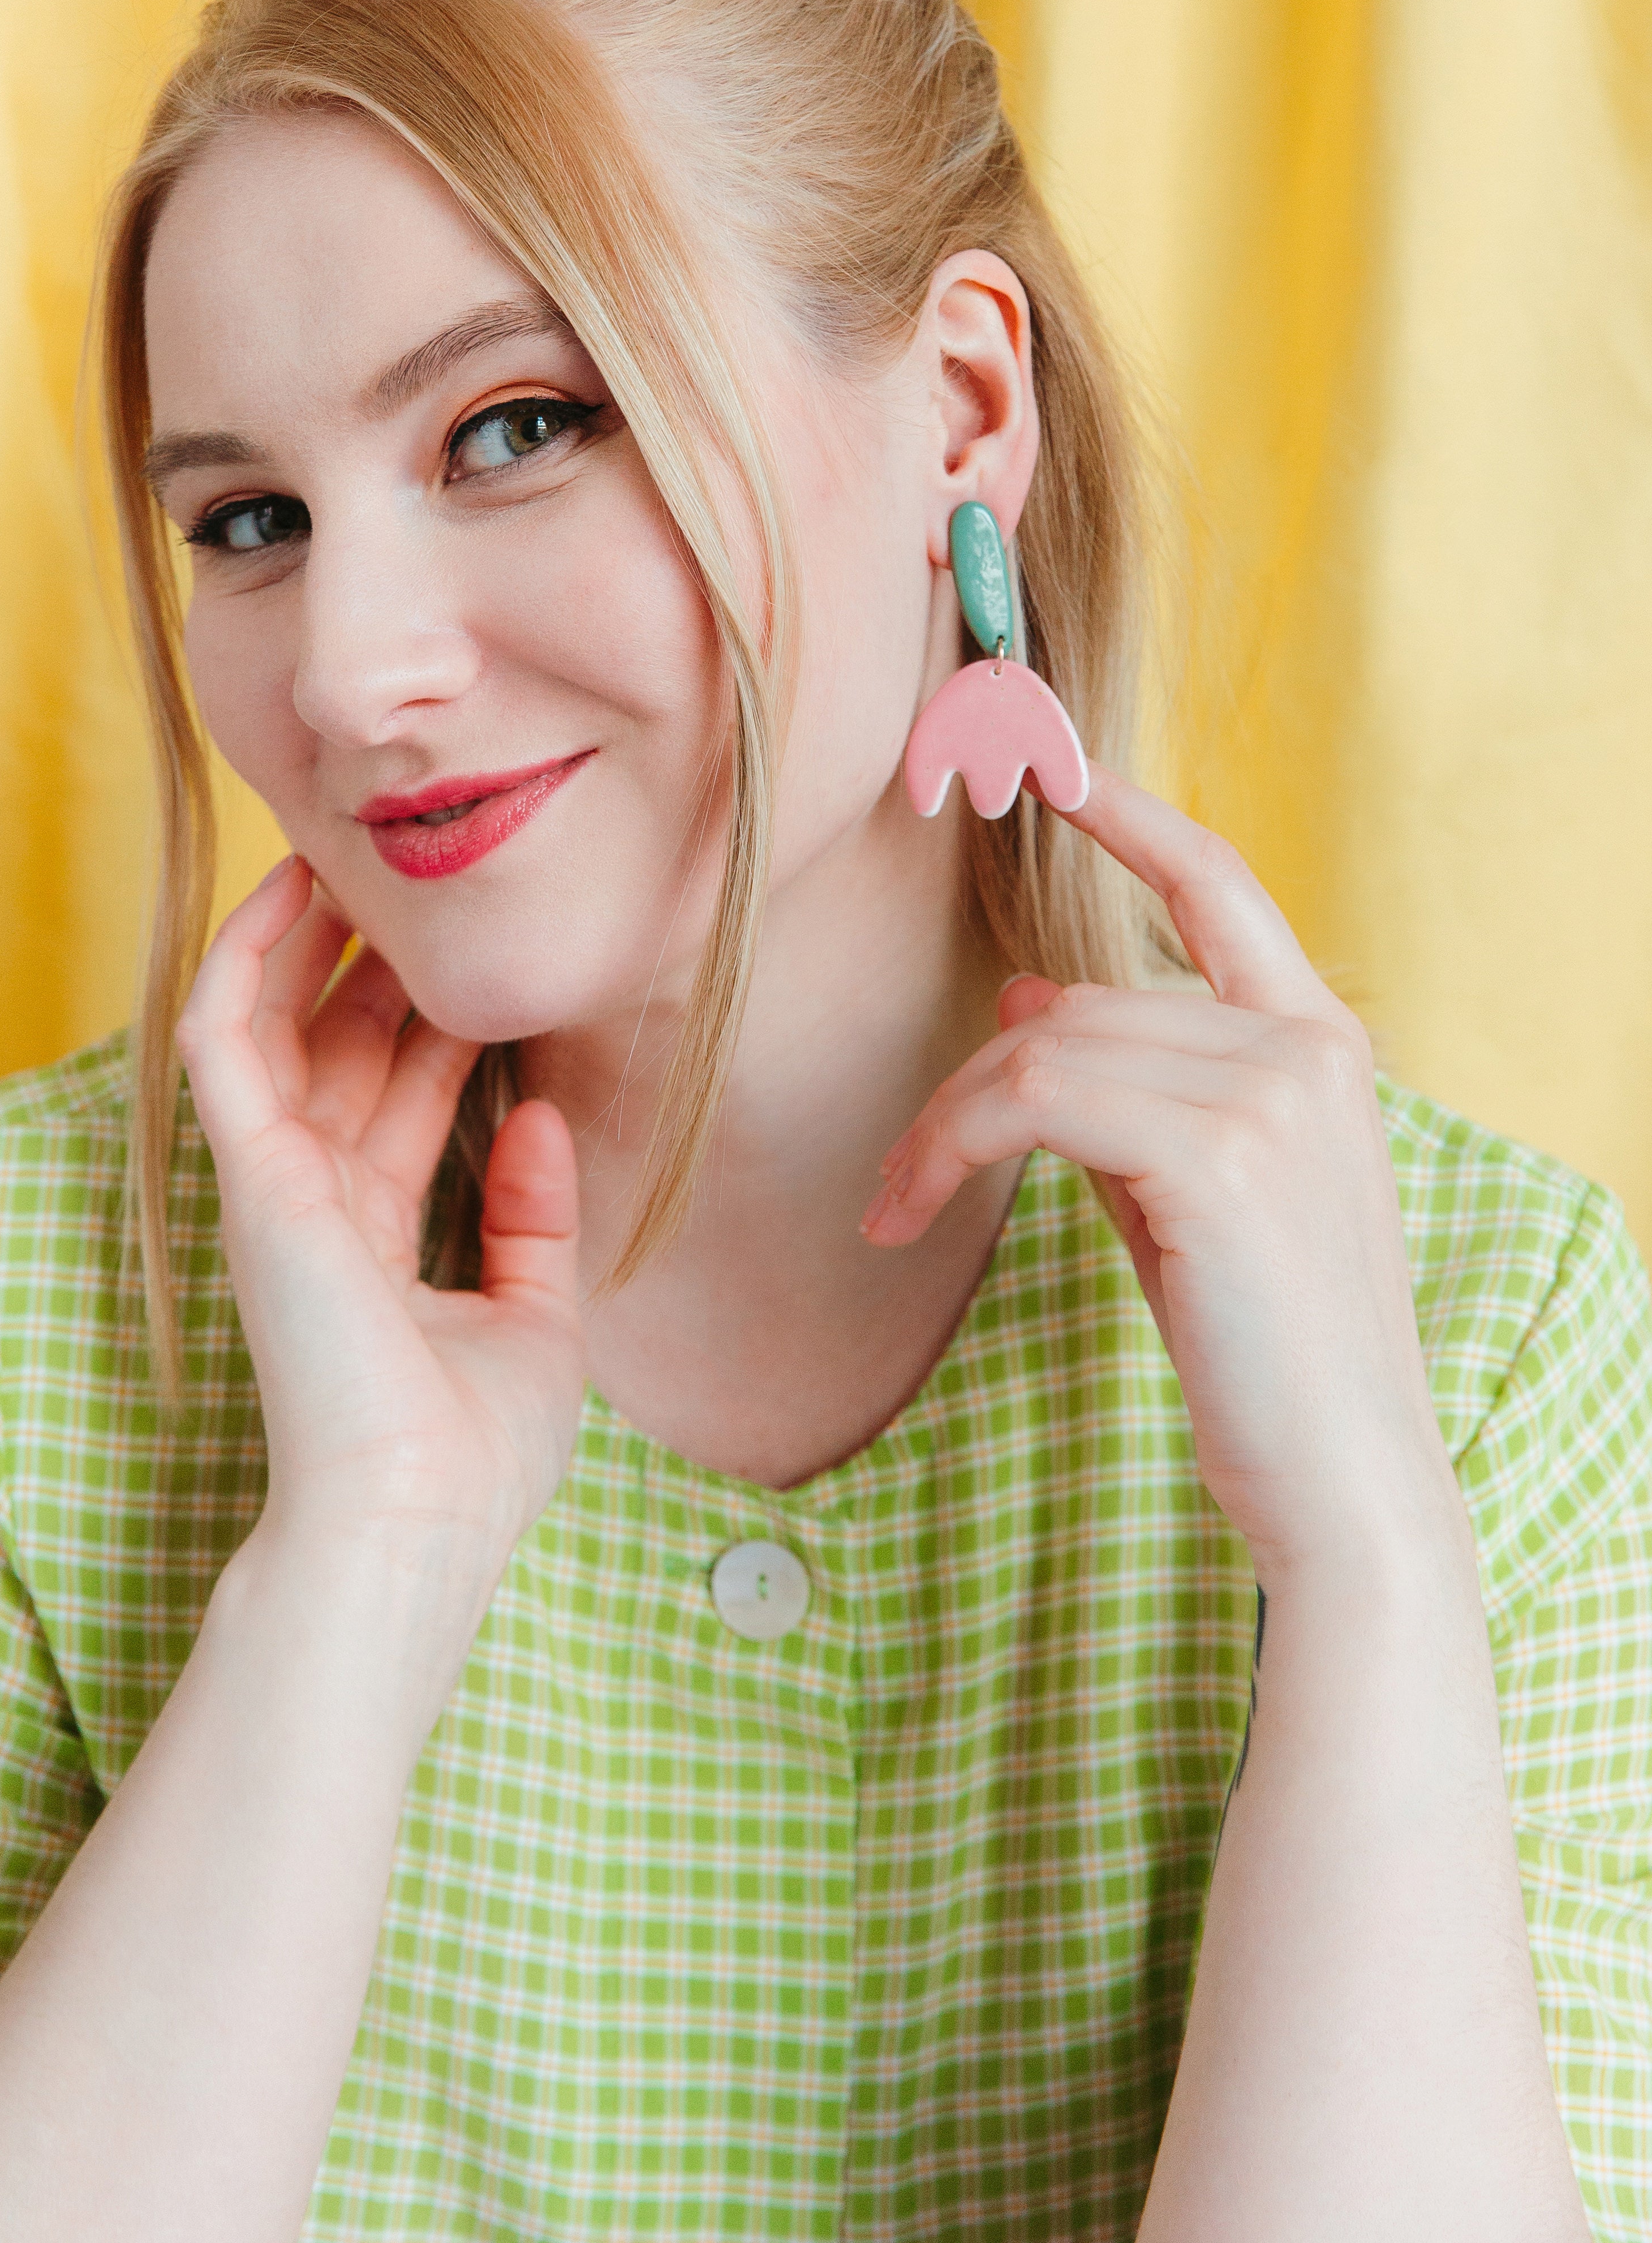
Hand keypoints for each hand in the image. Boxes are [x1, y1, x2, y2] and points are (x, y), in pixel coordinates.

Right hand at [174, 855, 583, 1592]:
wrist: (417, 1519)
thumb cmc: (473, 1454)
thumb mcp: (535, 1321)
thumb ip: (532, 1219)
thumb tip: (533, 1113)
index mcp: (375, 1237)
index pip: (400, 1097)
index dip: (433, 1019)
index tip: (478, 951)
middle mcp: (317, 1200)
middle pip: (337, 1047)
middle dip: (368, 961)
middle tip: (411, 875)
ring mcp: (275, 1183)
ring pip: (271, 1024)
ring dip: (299, 937)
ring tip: (343, 849)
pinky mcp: (251, 1171)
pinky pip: (225, 1037)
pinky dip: (247, 958)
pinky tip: (283, 890)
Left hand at [860, 765, 1460, 1584]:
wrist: (1340, 1474)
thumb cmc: (1268, 1345)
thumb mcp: (1193, 1190)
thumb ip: (1126, 1084)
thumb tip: (1027, 996)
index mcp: (1320, 1042)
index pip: (1215, 884)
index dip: (1130, 815)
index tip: (1052, 768)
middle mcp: (1305, 1049)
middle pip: (1081, 1003)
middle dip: (970, 1081)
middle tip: (903, 1172)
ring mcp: (1270, 1096)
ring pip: (1044, 1050)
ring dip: (946, 1124)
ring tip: (901, 1200)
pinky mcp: (1216, 1158)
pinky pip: (1031, 1105)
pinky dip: (950, 1146)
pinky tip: (913, 1208)